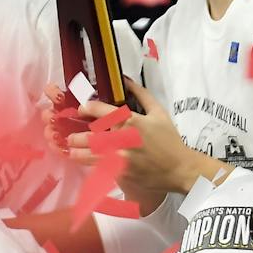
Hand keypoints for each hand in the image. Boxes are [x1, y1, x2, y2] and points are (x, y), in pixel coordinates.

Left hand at [63, 78, 221, 207]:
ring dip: (76, 151)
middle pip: (87, 135)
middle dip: (76, 135)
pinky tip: (84, 162)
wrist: (179, 169)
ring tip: (73, 150)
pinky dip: (88, 164)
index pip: (98, 110)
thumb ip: (141, 94)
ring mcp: (118, 157)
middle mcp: (121, 138)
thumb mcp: (159, 112)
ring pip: (87, 154)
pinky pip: (96, 167)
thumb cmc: (170, 140)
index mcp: (129, 120)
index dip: (85, 108)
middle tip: (73, 136)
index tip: (82, 110)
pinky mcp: (119, 172)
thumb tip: (126, 79)